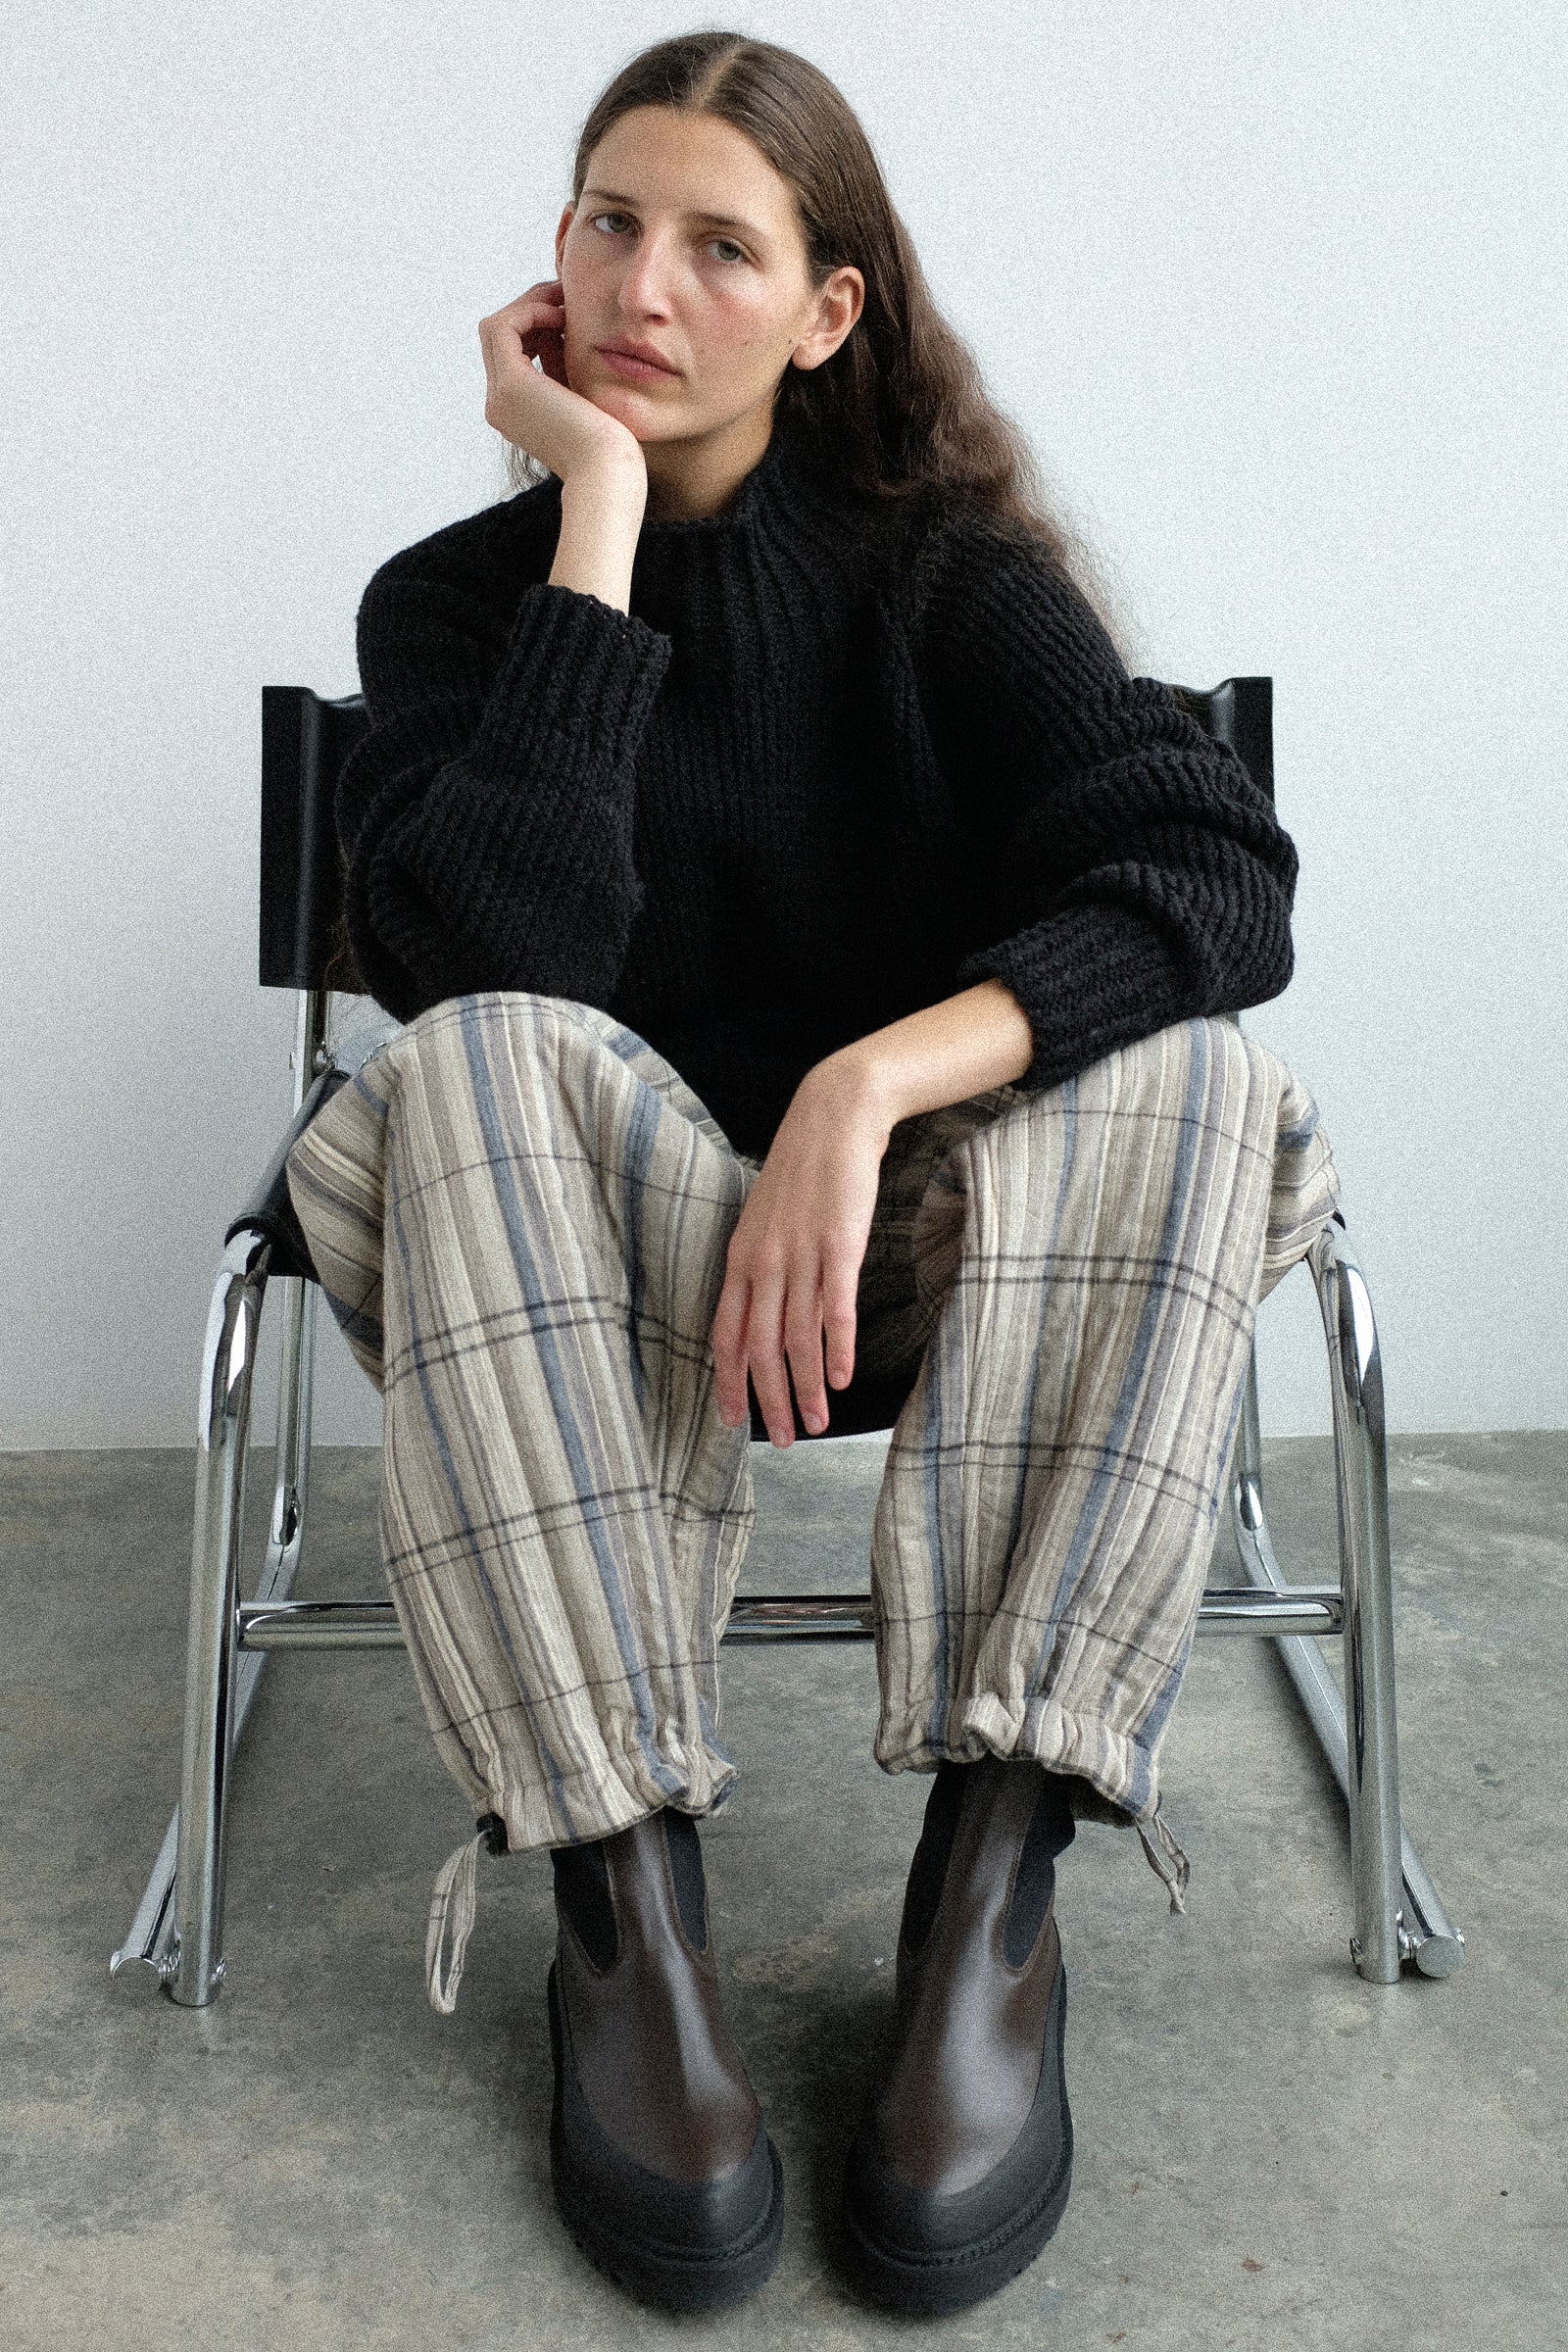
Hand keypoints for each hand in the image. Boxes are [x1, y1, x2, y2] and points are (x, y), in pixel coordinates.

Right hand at [479, 281, 644, 488]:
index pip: (510, 351)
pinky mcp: (512, 386)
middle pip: (498, 337)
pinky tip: (561, 315)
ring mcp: (500, 397)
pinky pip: (504, 328)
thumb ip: (562, 366)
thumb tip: (559, 327)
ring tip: (564, 302)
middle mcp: (498, 405)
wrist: (608, 473)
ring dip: (529, 306)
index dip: (534, 323)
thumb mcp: (581, 397)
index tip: (567, 311)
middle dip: (529, 308)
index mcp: (514, 411)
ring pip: (496, 328)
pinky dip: (530, 312)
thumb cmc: (608, 443)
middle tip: (563, 295)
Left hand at [710, 1061, 892, 1447]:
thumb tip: (764, 1313)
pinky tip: (840, 1378)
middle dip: (770, 1401)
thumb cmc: (803, 1171)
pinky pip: (834, 1307)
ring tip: (818, 1424)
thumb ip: (763, 1266)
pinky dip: (836, 1348)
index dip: (730, 1383)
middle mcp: (764, 1261)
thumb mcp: (767, 1220)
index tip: (735, 1423)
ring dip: (805, 1388)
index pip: (727, 1335)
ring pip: (797, 1337)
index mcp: (740, 1258)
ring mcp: (800, 1254)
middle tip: (785, 1440)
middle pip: (761, 1348)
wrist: (833, 1116)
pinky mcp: (839, 1245)